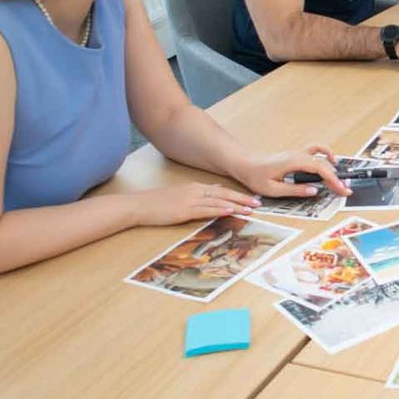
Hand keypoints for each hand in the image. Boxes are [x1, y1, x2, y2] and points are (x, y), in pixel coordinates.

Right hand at [134, 181, 260, 226]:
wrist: (140, 205)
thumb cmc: (159, 202)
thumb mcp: (182, 194)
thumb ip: (200, 192)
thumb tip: (217, 190)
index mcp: (195, 187)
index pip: (222, 190)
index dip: (238, 194)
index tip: (252, 199)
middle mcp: (195, 191)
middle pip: (224, 194)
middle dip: (242, 199)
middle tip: (258, 203)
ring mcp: (189, 200)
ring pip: (218, 201)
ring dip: (235, 205)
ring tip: (250, 210)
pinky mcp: (183, 210)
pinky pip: (205, 210)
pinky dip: (218, 210)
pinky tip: (229, 211)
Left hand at [234, 146, 349, 198]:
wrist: (245, 163)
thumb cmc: (255, 175)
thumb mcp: (273, 189)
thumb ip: (295, 190)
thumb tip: (314, 191)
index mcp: (293, 162)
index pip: (320, 169)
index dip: (334, 180)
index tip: (342, 190)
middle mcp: (298, 155)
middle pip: (324, 164)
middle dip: (337, 178)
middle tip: (345, 191)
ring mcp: (298, 153)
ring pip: (322, 157)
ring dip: (333, 168)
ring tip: (340, 180)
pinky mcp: (297, 155)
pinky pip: (316, 151)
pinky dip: (326, 155)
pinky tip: (330, 162)